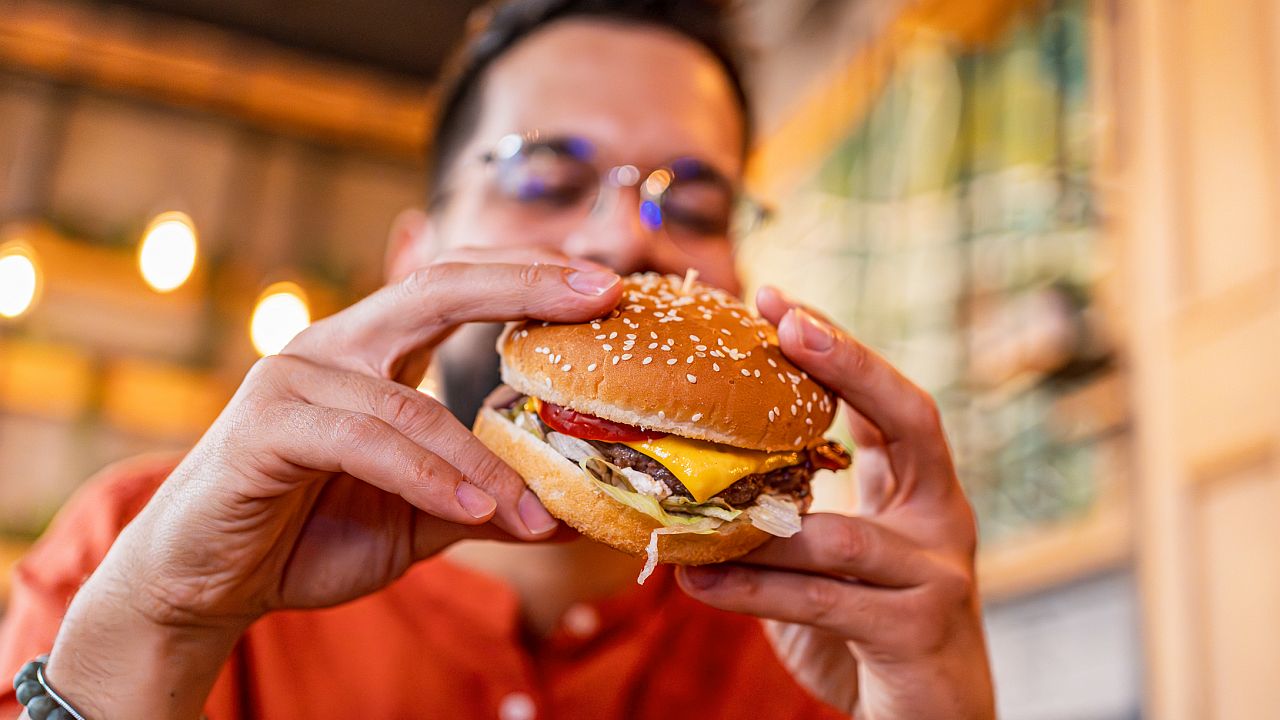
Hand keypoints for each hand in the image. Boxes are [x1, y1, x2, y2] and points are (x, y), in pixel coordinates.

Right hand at [46, 250, 622, 718]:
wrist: (206, 582)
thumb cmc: (309, 533)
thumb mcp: (420, 516)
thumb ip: (485, 500)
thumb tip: (572, 513)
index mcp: (373, 350)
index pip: (458, 284)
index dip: (529, 275)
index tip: (606, 285)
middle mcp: (334, 345)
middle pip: (437, 288)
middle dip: (524, 284)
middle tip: (601, 295)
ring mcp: (294, 378)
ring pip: (412, 403)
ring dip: (485, 464)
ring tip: (539, 513)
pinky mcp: (265, 427)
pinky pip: (366, 442)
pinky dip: (429, 479)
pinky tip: (476, 514)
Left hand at [675, 287, 994, 719]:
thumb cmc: (866, 633)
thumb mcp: (831, 559)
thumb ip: (790, 511)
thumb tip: (690, 468)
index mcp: (922, 492)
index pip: (891, 401)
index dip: (841, 348)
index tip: (777, 299)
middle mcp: (943, 520)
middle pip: (912, 419)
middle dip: (849, 364)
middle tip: (784, 323)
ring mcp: (940, 575)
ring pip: (842, 534)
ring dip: (757, 525)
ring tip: (684, 510)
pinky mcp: (920, 632)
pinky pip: (826, 601)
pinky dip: (755, 590)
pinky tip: (696, 583)